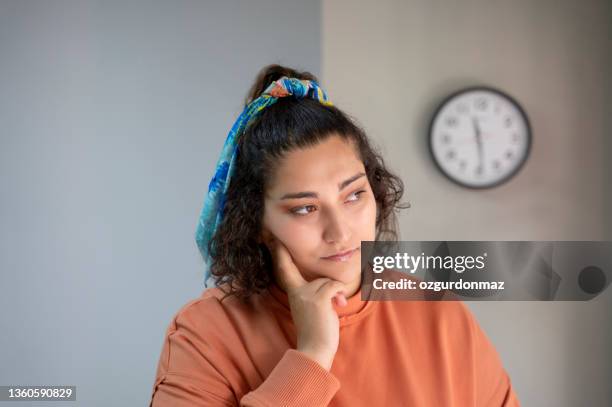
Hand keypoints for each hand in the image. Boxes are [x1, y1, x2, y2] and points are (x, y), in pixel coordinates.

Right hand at [264, 236, 346, 370]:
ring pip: (328, 282)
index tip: (273, 238)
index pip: (284, 268)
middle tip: (332, 294)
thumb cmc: (316, 331)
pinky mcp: (318, 298)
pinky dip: (340, 295)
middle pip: (318, 276)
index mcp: (293, 292)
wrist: (315, 350)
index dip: (279, 252)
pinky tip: (339, 306)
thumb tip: (336, 286)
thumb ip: (317, 293)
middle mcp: (297, 290)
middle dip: (328, 282)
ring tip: (337, 306)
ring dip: (337, 293)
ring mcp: (306, 294)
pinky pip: (334, 286)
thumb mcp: (312, 307)